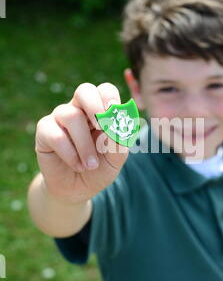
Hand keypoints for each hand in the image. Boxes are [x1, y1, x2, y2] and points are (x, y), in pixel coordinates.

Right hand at [35, 82, 128, 203]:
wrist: (78, 190)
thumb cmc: (99, 169)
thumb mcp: (115, 159)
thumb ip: (120, 142)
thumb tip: (118, 125)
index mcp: (100, 111)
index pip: (105, 91)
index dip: (110, 97)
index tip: (115, 111)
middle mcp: (79, 110)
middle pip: (84, 90)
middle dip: (95, 105)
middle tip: (102, 126)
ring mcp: (60, 119)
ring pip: (71, 116)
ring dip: (85, 144)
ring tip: (91, 165)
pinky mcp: (45, 132)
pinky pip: (56, 135)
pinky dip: (70, 153)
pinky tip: (77, 165)